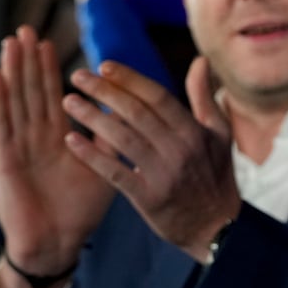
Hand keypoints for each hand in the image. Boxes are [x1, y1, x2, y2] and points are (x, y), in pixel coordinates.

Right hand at [0, 27, 113, 287]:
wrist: (59, 243)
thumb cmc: (81, 209)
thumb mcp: (104, 166)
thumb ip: (112, 137)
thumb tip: (131, 107)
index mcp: (60, 137)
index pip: (52, 94)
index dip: (48, 69)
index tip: (47, 40)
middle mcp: (37, 138)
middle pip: (31, 91)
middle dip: (28, 61)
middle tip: (25, 29)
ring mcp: (19, 146)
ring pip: (16, 100)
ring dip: (13, 71)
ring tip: (10, 42)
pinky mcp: (6, 159)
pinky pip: (2, 124)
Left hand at [62, 57, 238, 262]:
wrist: (216, 226)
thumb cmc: (215, 175)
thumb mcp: (219, 133)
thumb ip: (204, 97)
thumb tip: (200, 60)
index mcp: (195, 131)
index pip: (158, 96)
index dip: (130, 79)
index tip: (104, 65)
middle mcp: (179, 149)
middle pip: (136, 113)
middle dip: (104, 91)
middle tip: (77, 76)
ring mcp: (163, 174)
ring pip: (121, 139)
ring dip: (91, 118)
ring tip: (69, 102)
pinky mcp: (148, 198)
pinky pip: (114, 172)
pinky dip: (92, 155)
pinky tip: (71, 140)